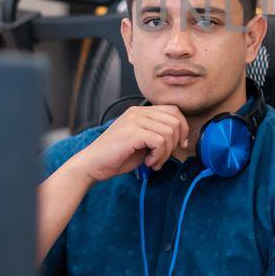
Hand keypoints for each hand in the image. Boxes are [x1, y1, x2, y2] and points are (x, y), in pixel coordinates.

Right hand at [71, 104, 189, 181]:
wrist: (92, 164)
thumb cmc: (116, 156)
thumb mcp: (141, 142)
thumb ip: (158, 136)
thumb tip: (180, 139)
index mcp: (139, 112)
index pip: (173, 110)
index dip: (182, 127)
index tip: (180, 144)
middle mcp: (137, 112)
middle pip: (174, 120)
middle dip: (175, 142)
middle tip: (163, 157)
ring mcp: (134, 120)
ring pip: (169, 132)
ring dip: (165, 152)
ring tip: (154, 161)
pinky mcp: (132, 132)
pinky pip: (160, 141)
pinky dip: (159, 155)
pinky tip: (149, 162)